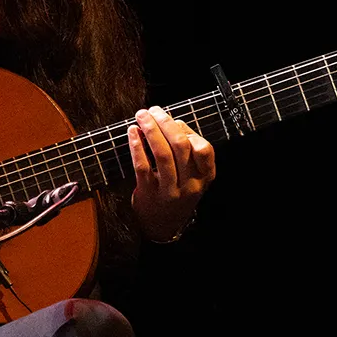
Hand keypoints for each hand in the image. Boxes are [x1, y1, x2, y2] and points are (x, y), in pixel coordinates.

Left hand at [128, 106, 215, 242]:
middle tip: (153, 110)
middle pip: (180, 147)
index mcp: (204, 177)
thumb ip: (187, 150)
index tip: (174, 120)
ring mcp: (169, 190)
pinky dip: (136, 146)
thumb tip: (171, 122)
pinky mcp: (149, 193)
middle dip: (166, 123)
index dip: (188, 131)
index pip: (204, 149)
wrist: (163, 226)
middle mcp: (189, 184)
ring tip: (142, 116)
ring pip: (162, 155)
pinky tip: (132, 133)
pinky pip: (142, 166)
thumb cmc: (178, 192)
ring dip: (151, 130)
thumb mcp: (192, 176)